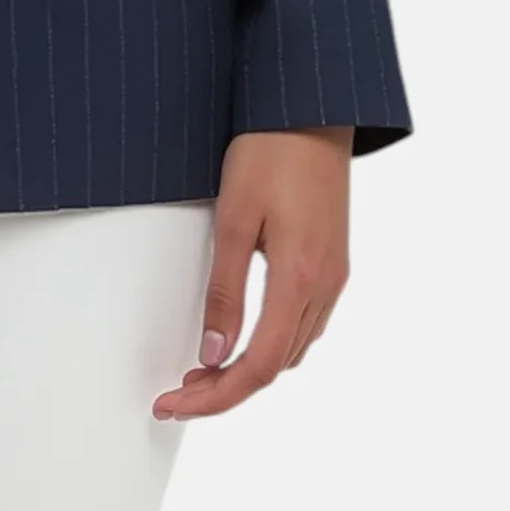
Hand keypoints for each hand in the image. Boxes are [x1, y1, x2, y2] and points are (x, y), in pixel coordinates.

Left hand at [152, 125, 351, 420]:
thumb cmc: (271, 149)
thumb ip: (225, 290)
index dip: (216, 395)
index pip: (258, 366)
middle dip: (227, 388)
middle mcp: (325, 286)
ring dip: (250, 368)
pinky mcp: (334, 262)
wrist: (312, 107)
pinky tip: (245, 333)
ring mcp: (334, 275)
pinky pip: (304, 322)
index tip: (175, 403)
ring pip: (292, 349)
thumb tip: (213, 352)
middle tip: (179, 390)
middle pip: (276, 366)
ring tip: (204, 368)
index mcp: (300, 278)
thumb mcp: (235, 217)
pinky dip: (271, 341)